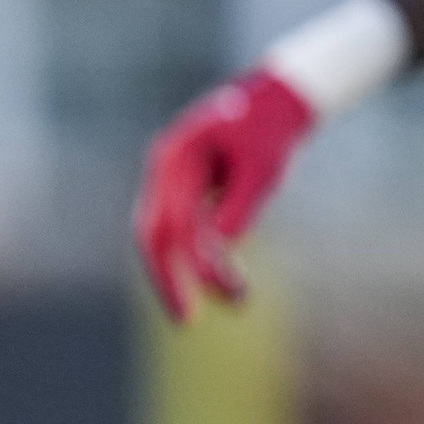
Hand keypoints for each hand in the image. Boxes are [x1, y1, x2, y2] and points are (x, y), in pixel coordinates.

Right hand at [134, 70, 316, 320]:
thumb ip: (239, 207)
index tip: (224, 294)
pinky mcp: (179, 187)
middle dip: (165, 279)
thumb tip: (222, 248)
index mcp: (177, 157)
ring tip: (214, 305)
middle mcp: (163, 167)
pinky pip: (175, 228)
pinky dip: (190, 256)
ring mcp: (167, 177)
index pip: (178, 223)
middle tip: (186, 322)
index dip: (196, 264)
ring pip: (159, 234)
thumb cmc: (269, 133)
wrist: (272, 101)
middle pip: (151, 233)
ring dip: (178, 272)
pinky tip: (215, 278)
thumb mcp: (262, 170)